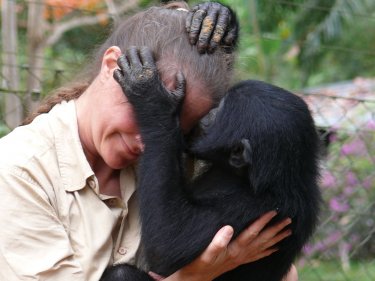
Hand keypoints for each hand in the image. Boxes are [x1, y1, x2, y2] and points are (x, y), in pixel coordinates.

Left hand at [113, 46, 185, 128]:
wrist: (157, 124)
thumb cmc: (169, 110)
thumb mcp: (179, 95)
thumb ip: (181, 82)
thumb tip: (179, 72)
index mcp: (153, 74)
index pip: (144, 51)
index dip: (146, 51)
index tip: (148, 56)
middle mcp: (140, 76)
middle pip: (131, 52)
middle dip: (134, 52)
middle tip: (138, 57)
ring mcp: (131, 83)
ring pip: (121, 61)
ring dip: (125, 60)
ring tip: (131, 64)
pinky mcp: (126, 91)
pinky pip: (116, 74)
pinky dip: (119, 71)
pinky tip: (126, 75)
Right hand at [165, 211, 291, 280]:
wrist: (195, 279)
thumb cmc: (198, 264)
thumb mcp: (205, 253)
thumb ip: (217, 242)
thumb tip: (228, 228)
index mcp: (235, 249)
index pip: (252, 232)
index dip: (263, 221)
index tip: (274, 211)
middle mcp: (241, 254)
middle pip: (263, 240)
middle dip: (276, 230)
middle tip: (289, 220)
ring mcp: (242, 259)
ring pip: (263, 247)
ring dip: (276, 239)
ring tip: (288, 231)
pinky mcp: (239, 261)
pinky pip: (258, 256)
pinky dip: (268, 251)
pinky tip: (275, 248)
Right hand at [186, 2, 238, 53]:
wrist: (217, 11)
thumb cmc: (223, 25)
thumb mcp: (230, 29)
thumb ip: (230, 35)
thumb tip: (226, 41)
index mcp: (225, 13)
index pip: (220, 27)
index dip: (215, 39)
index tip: (210, 50)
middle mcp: (215, 8)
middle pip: (209, 22)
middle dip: (204, 37)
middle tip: (201, 49)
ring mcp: (205, 6)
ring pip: (198, 18)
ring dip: (194, 31)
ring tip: (192, 42)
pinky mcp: (196, 7)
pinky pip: (191, 14)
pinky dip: (189, 23)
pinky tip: (188, 33)